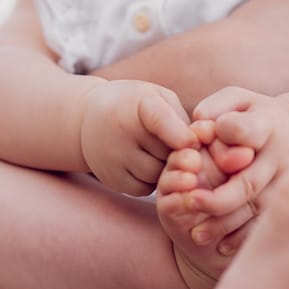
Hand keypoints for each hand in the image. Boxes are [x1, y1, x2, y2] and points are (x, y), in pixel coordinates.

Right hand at [79, 79, 194, 195]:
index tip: (192, 143)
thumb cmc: (135, 106)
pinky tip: (144, 164)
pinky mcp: (110, 178)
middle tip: (172, 144)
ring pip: (157, 176)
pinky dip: (149, 181)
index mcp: (139, 104)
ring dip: (164, 169)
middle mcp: (121, 131)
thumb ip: (182, 120)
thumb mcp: (159, 99)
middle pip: (167, 155)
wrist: (89, 119)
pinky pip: (144, 189)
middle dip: (176, 153)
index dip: (180, 135)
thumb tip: (199, 148)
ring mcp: (113, 157)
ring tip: (156, 153)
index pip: (160, 121)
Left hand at [183, 89, 288, 231]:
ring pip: (256, 209)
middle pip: (249, 182)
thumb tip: (198, 126)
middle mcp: (283, 155)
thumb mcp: (236, 100)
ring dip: (224, 224)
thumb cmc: (251, 114)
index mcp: (268, 123)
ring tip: (196, 234)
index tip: (199, 137)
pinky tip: (221, 247)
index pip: (245, 130)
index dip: (225, 135)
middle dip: (218, 197)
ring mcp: (287, 182)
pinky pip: (265, 225)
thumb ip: (214, 107)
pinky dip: (243, 238)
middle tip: (190, 202)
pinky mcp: (287, 201)